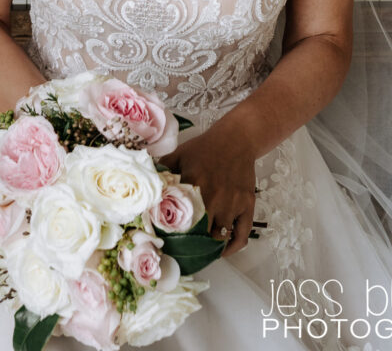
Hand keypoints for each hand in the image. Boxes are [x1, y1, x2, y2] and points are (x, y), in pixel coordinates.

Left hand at [160, 120, 255, 256]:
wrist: (237, 138)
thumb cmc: (205, 147)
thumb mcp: (179, 154)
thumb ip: (162, 170)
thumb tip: (144, 185)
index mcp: (194, 183)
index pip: (179, 218)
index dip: (172, 235)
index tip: (165, 244)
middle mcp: (214, 196)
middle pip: (200, 233)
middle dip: (191, 245)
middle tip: (182, 252)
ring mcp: (232, 203)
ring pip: (220, 236)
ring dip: (210, 246)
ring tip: (200, 251)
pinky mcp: (247, 206)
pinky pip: (241, 235)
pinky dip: (232, 247)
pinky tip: (223, 250)